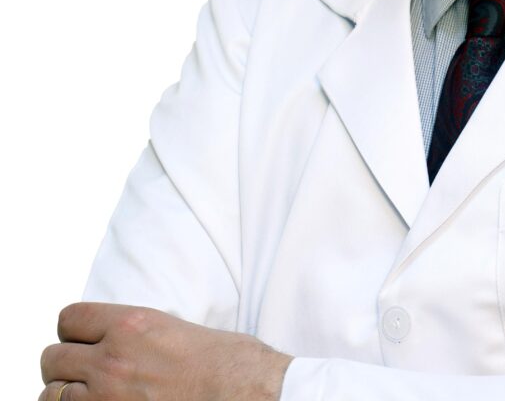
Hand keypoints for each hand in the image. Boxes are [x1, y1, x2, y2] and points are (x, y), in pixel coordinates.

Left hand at [40, 303, 291, 400]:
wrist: (248, 394)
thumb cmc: (229, 365)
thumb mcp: (179, 331)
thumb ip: (140, 335)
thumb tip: (124, 343)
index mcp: (132, 324)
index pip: (70, 318)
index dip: (73, 331)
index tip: (83, 341)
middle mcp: (111, 358)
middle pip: (51, 358)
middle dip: (64, 366)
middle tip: (84, 374)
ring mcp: (105, 398)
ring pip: (50, 395)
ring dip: (66, 396)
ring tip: (88, 397)